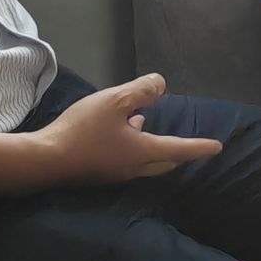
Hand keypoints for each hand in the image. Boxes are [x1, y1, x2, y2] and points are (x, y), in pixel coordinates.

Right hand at [37, 74, 221, 183]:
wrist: (43, 160)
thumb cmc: (82, 130)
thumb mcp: (113, 102)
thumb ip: (140, 92)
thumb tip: (160, 86)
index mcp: (143, 152)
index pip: (179, 149)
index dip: (199, 146)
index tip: (217, 148)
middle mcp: (133, 168)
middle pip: (164, 161)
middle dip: (178, 151)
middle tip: (186, 142)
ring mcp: (115, 174)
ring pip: (144, 162)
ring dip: (151, 146)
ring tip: (143, 121)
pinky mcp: (98, 174)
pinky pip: (126, 161)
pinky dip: (132, 147)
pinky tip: (119, 130)